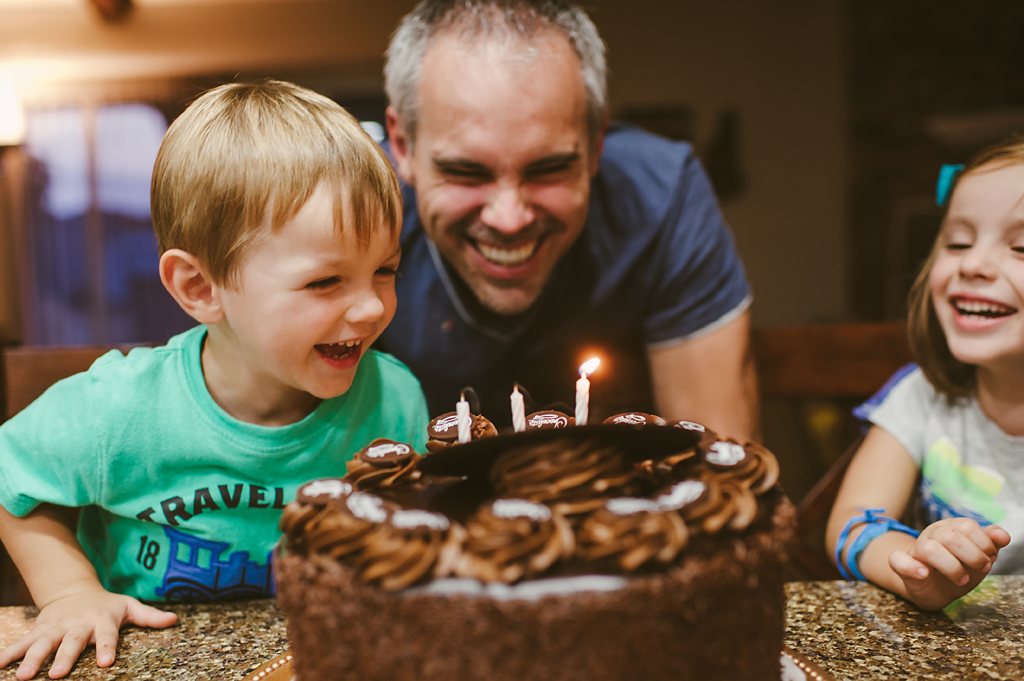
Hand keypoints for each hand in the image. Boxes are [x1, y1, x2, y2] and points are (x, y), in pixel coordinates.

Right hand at [0, 583, 176, 678]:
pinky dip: (8, 653)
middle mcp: (77, 625)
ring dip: (32, 659)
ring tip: (23, 676)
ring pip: (43, 644)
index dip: (107, 647)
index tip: (106, 662)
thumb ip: (149, 616)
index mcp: (102, 620)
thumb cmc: (106, 605)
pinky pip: (21, 642)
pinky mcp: (39, 630)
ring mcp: (56, 628)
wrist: (74, 591)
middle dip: (64, 657)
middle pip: (71, 642)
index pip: (107, 636)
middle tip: (57, 675)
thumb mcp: (129, 606)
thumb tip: (174, 619)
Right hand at [888, 518, 1010, 610]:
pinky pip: (898, 560)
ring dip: (952, 567)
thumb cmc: (957, 569)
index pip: (967, 525)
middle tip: (981, 569)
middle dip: (972, 555)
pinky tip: (925, 574)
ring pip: (929, 548)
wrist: (935, 590)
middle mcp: (931, 535)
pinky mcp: (902, 566)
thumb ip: (990, 543)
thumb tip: (1002, 535)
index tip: (991, 558)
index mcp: (949, 528)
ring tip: (962, 579)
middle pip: (949, 535)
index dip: (984, 543)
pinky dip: (912, 567)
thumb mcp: (978, 556)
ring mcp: (915, 550)